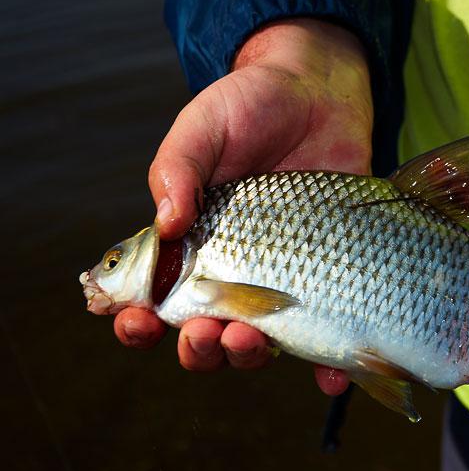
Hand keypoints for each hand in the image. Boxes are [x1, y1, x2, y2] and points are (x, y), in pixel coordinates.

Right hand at [113, 19, 367, 394]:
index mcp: (190, 244)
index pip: (153, 298)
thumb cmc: (249, 106)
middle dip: (198, 346)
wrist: (319, 93)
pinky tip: (330, 377)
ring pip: (259, 340)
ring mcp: (283, 278)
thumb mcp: (203, 127)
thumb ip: (178, 170)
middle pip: (205, 332)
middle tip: (203, 332)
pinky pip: (327, 331)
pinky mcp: (331, 275)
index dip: (137, 321)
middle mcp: (234, 270)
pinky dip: (329, 365)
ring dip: (248, 355)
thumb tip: (165, 225)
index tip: (134, 322)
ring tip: (250, 339)